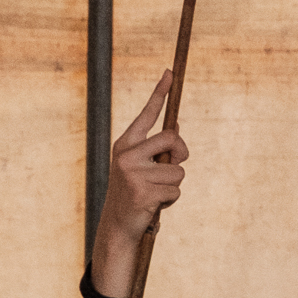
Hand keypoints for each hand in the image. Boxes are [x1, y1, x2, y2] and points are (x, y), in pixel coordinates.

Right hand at [90, 73, 187, 297]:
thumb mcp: (140, 168)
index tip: (170, 71)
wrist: (117, 226)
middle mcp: (126, 155)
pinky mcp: (143, 192)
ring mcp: (133, 174)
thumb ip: (156, 151)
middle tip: (168, 169)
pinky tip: (153, 206)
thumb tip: (177, 132)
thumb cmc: (134, 194)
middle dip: (179, 156)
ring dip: (173, 186)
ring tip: (154, 194)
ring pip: (179, 171)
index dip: (159, 92)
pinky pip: (176, 191)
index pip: (146, 114)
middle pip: (173, 140)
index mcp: (125, 145)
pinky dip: (171, 201)